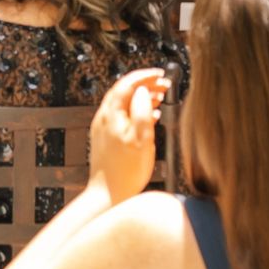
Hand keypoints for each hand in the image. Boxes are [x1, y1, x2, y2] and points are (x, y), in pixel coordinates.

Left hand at [87, 67, 168, 204]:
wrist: (108, 193)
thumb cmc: (125, 171)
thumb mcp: (141, 139)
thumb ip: (142, 111)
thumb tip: (143, 91)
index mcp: (111, 115)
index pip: (126, 84)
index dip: (144, 76)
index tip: (160, 75)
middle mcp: (104, 118)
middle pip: (124, 91)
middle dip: (145, 85)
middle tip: (164, 86)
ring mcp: (104, 127)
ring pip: (124, 103)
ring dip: (142, 97)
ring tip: (160, 98)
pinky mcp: (107, 138)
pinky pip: (123, 116)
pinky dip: (137, 111)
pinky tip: (150, 116)